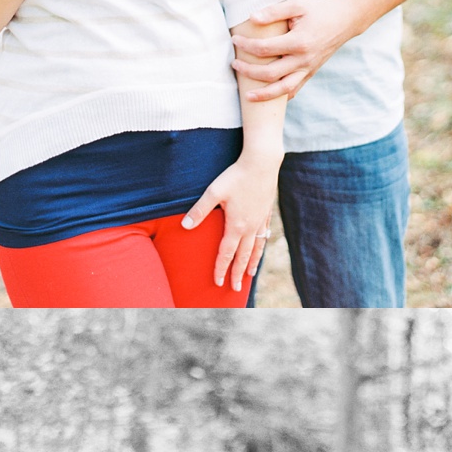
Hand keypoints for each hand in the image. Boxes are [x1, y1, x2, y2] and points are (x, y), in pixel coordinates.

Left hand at [181, 157, 280, 291]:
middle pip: (243, 256)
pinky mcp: (267, 212)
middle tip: (235, 289)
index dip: (221, 269)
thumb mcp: (213, 192)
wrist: (262, 162)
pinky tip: (260, 247)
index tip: (217, 283)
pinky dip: (261, 246)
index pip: (226, 254)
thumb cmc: (236, 176)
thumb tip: (185, 226)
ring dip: (252, 263)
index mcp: (236, 225)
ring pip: (256, 248)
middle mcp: (250, 227)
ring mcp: (260, 221)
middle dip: (237, 274)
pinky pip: (264, 235)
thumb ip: (200, 210)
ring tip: (250, 275)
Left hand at [232, 0, 356, 99]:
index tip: (235, 40)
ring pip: (283, 89)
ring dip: (264, 95)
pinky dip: (281, 96)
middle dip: (248, 72)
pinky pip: (295, 89)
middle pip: (270, 74)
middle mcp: (304, 59)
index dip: (246, 46)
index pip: (265, 49)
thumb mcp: (297, 5)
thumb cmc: (319, 10)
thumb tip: (252, 18)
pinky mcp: (311, 72)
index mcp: (299, 42)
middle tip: (234, 65)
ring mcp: (308, 69)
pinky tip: (268, 99)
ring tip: (248, 96)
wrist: (345, 20)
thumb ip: (274, 12)